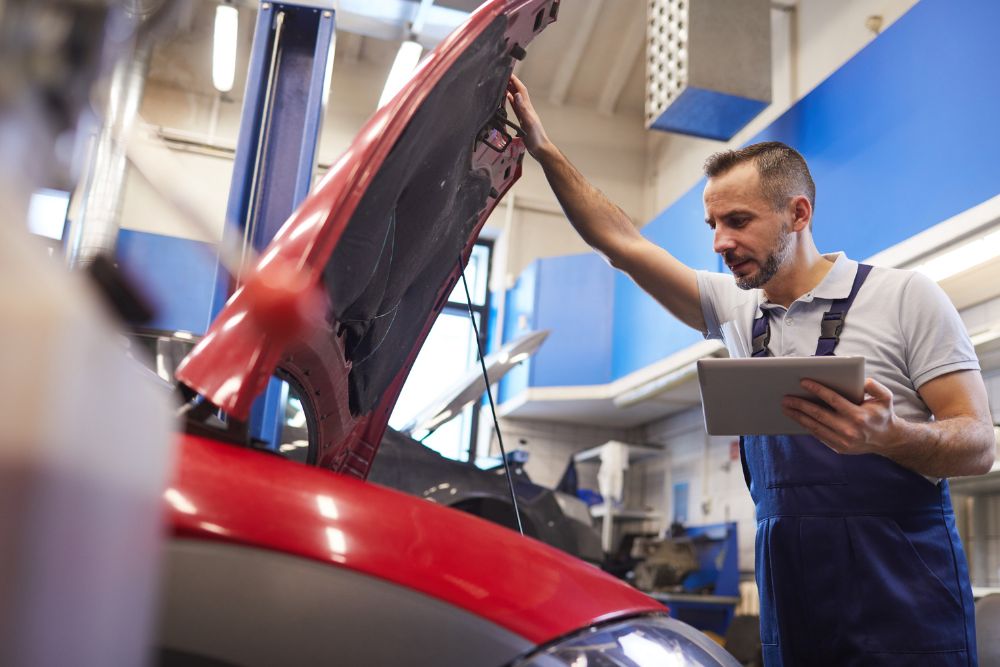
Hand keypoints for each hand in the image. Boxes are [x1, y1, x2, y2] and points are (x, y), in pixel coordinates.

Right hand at [506, 74, 551, 158]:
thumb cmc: (536, 138)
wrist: (540, 149)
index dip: (515, 80)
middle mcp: (526, 109)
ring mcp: (524, 114)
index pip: (521, 90)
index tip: (508, 73)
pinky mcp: (522, 120)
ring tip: (502, 84)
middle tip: (502, 76)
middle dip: (511, 82)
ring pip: (516, 98)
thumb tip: (517, 94)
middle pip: (518, 92)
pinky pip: (515, 107)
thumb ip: (523, 109)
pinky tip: (507, 100)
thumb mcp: (528, 122)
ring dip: (510, 90)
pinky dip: (510, 101)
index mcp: (527, 108)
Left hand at [781, 377, 903, 455]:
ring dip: (798, 416)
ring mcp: (843, 441)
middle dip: (800, 405)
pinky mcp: (839, 448)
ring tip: (786, 407)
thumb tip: (862, 381)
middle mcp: (849, 430)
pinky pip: (818, 435)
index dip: (817, 390)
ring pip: (815, 427)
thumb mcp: (886, 397)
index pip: (833, 400)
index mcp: (859, 416)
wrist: (888, 440)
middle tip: (786, 397)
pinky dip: (806, 426)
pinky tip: (797, 418)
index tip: (803, 382)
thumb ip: (875, 386)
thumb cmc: (883, 414)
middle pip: (819, 414)